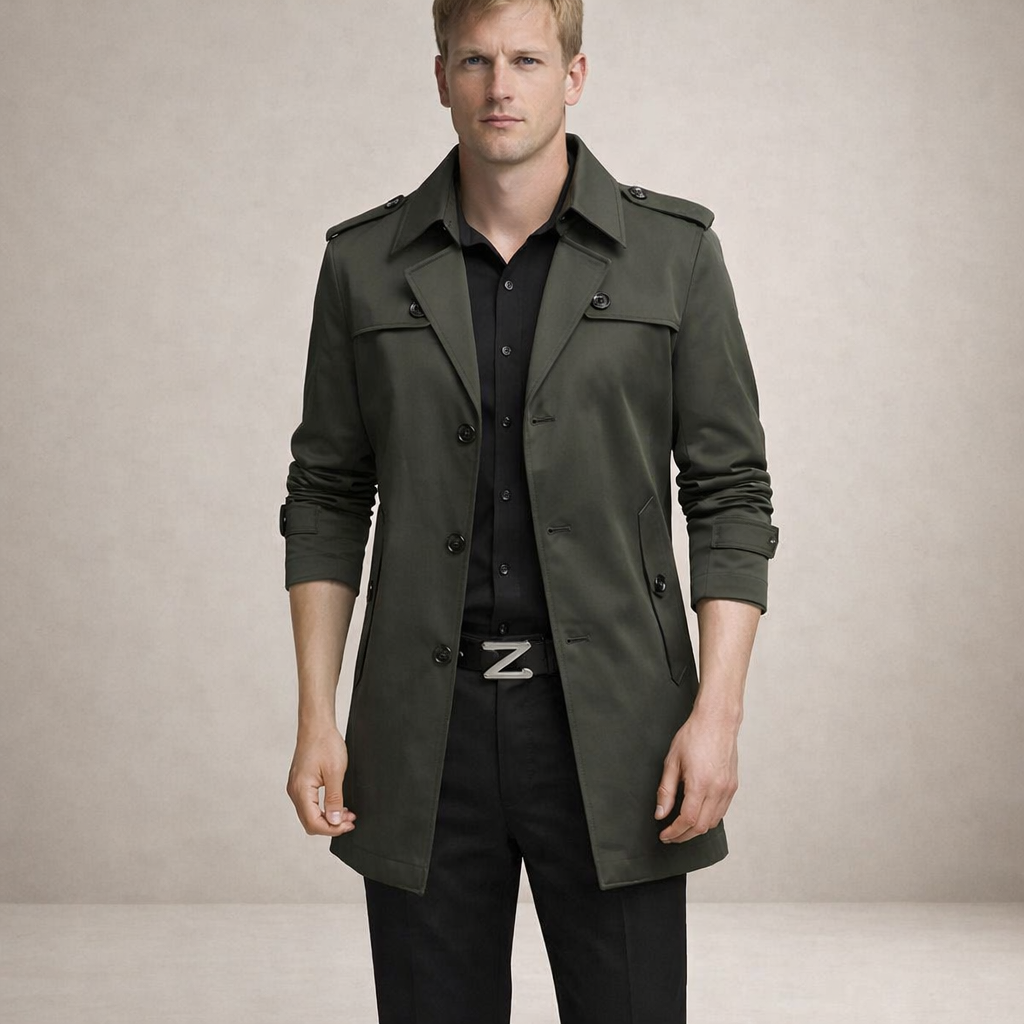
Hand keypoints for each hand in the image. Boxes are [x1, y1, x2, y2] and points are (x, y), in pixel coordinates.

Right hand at [286, 724, 357, 836]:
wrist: (316, 726)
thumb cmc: (325, 743)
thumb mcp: (336, 772)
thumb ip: (334, 799)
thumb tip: (334, 821)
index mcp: (301, 790)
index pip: (313, 822)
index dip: (332, 829)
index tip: (348, 825)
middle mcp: (294, 791)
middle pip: (310, 822)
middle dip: (331, 825)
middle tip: (350, 821)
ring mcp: (295, 787)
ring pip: (309, 814)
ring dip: (327, 817)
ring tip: (346, 813)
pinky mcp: (299, 783)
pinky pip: (308, 804)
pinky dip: (322, 809)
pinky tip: (336, 805)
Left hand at [654, 708, 738, 842]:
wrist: (717, 720)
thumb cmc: (693, 736)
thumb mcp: (672, 761)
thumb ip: (665, 790)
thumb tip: (660, 813)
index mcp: (700, 783)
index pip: (687, 820)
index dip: (674, 832)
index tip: (664, 835)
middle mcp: (717, 789)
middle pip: (701, 827)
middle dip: (683, 835)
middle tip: (670, 836)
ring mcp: (728, 789)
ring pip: (713, 822)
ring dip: (696, 829)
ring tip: (681, 827)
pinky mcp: (733, 786)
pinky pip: (721, 811)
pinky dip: (708, 818)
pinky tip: (697, 814)